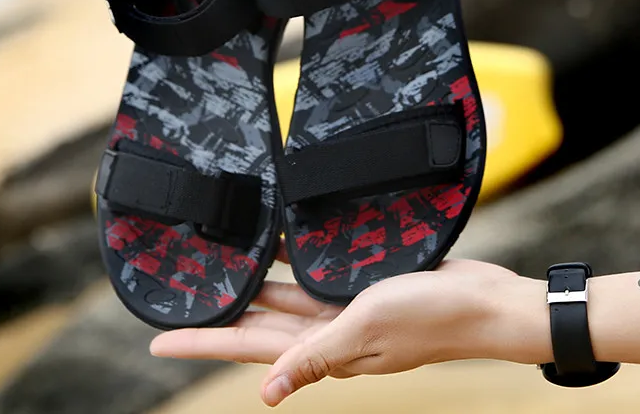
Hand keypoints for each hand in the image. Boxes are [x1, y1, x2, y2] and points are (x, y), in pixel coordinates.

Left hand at [150, 241, 548, 406]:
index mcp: (324, 349)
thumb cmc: (428, 317)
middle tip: (179, 301)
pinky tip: (276, 246)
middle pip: (257, 323)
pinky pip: (315, 275)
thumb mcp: (365, 330)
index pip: (248, 347)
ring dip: (252, 288)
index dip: (204, 342)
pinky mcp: (362, 287)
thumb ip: (316, 356)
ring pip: (284, 297)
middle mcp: (328, 332)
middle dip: (218, 315)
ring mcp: (345, 310)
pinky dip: (292, 262)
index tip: (159, 341)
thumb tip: (267, 394)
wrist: (480, 301)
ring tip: (217, 273)